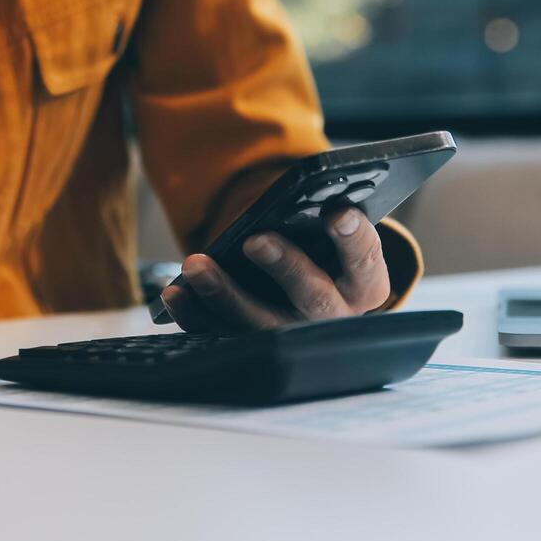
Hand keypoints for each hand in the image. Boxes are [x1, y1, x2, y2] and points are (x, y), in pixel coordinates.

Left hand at [160, 208, 390, 330]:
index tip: (336, 212)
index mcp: (365, 286)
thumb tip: (306, 192)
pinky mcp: (253, 348)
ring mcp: (292, 337)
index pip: (364, 260)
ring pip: (261, 324)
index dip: (352, 237)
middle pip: (313, 297)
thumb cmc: (325, 252)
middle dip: (285, 266)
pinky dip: (194, 316)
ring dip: (225, 294)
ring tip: (195, 265)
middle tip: (256, 240)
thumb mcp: (334, 236)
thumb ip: (324, 217)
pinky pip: (221, 336)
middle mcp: (334, 319)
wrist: (311, 297)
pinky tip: (175, 293)